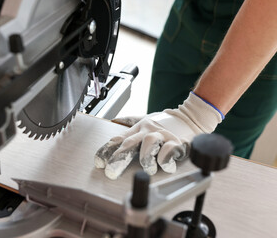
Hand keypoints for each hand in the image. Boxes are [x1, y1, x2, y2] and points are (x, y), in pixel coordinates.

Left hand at [94, 92, 222, 179]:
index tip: (99, 162)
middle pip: (130, 142)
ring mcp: (163, 136)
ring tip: (147, 167)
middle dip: (119, 157)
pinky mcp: (177, 142)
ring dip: (145, 156)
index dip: (108, 150)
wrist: (189, 117)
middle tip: (111, 171)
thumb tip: (114, 123)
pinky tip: (164, 165)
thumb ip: (129, 124)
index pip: (120, 138)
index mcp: (139, 128)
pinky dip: (166, 157)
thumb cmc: (164, 122)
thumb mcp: (144, 121)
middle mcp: (148, 131)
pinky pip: (170, 149)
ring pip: (149, 141)